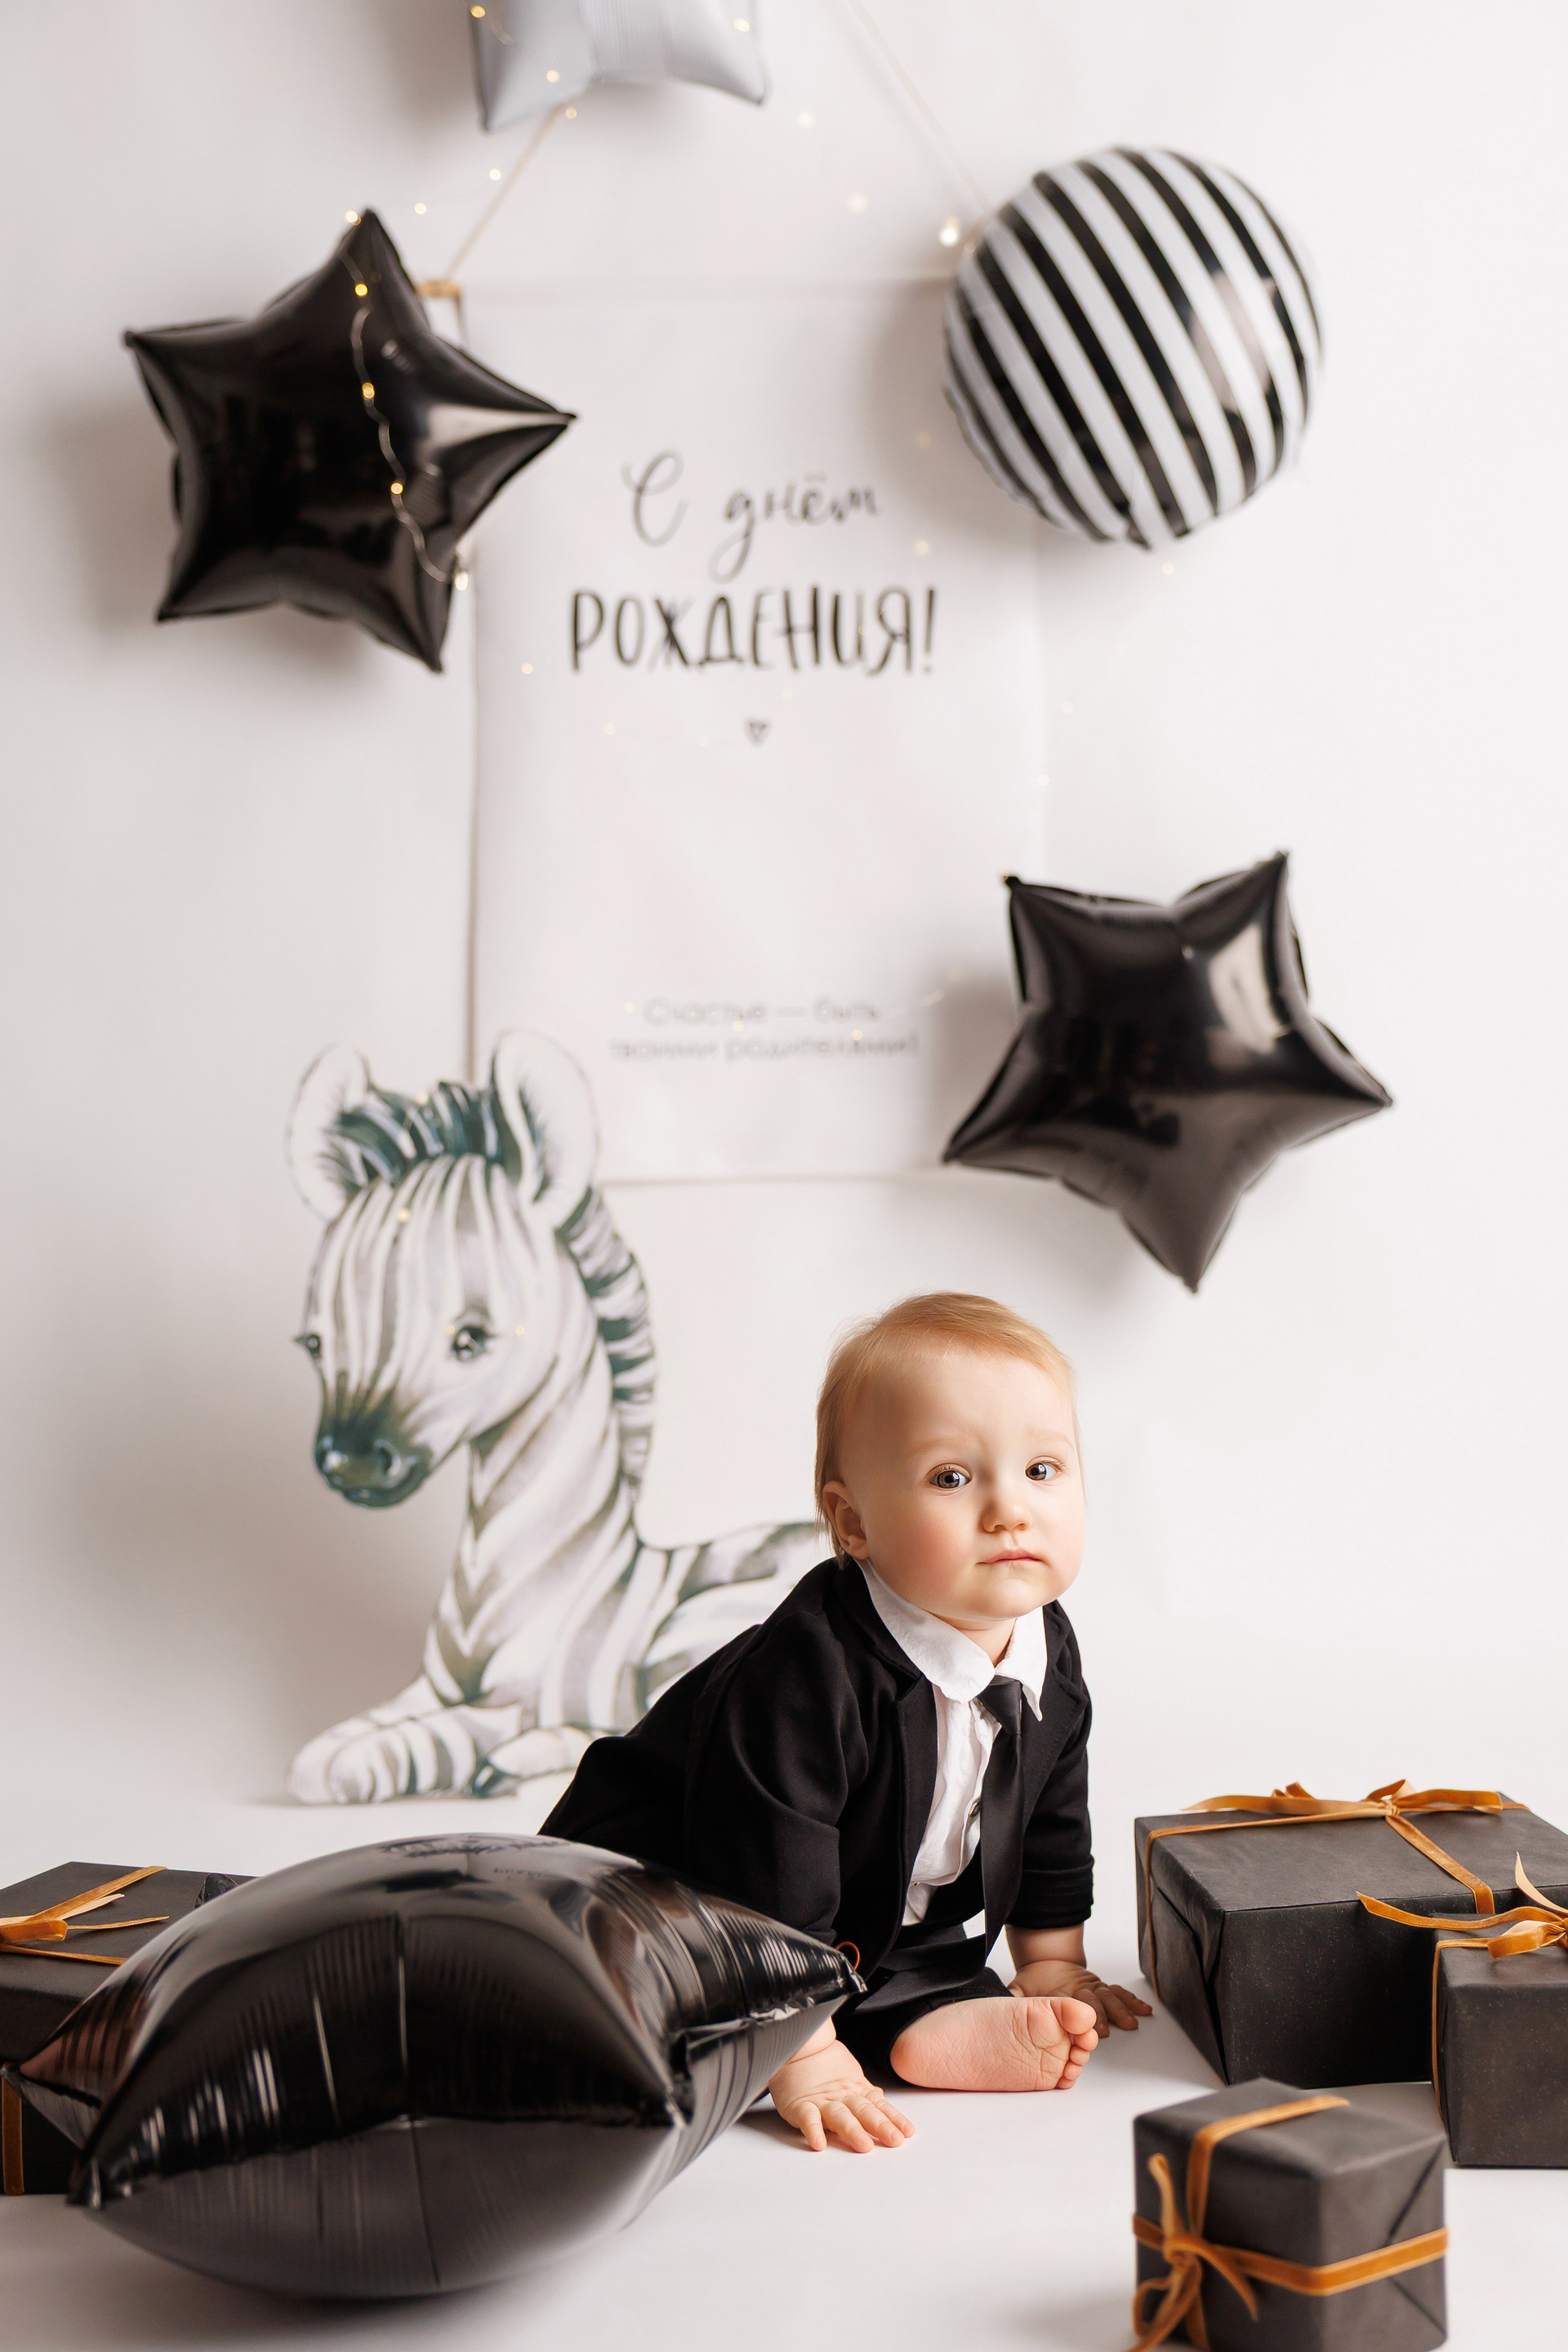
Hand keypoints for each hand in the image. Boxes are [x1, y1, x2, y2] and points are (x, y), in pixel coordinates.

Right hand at [768, 2033, 915, 2152]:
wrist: (796, 2047)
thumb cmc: (823, 2066)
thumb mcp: (848, 2075)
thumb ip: (864, 2090)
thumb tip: (881, 2098)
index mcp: (855, 2089)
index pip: (878, 2105)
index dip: (893, 2118)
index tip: (907, 2132)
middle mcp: (842, 2096)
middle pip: (863, 2110)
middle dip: (880, 2125)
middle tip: (894, 2140)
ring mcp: (821, 2100)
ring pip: (839, 2115)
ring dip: (852, 2130)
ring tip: (864, 2145)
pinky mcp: (799, 2104)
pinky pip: (807, 2117)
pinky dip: (813, 2129)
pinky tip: (819, 2143)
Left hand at [1008, 1959, 1151, 2033]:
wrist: (1048, 1960)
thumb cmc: (1036, 1979)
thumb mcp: (1021, 1986)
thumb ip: (1014, 1995)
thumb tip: (1003, 1999)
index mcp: (1062, 1991)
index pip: (1074, 2003)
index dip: (1082, 2015)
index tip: (1090, 2028)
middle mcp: (1081, 1988)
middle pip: (1093, 2001)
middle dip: (1101, 2015)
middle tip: (1107, 2029)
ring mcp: (1093, 1988)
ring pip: (1109, 1997)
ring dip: (1120, 2010)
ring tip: (1132, 2022)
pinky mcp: (1102, 1989)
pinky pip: (1119, 1993)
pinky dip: (1132, 2001)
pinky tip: (1144, 2010)